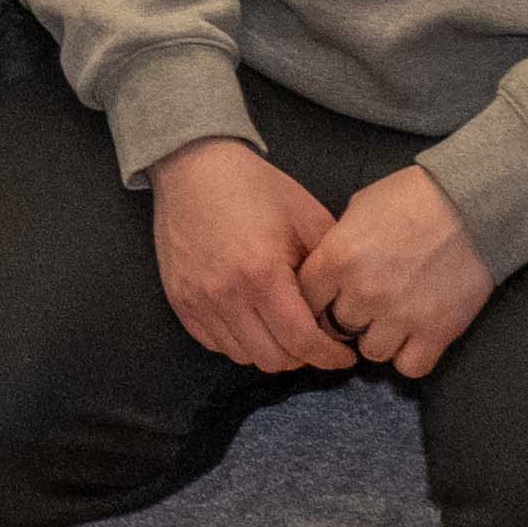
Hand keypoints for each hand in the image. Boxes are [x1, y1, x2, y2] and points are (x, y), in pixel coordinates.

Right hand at [148, 139, 345, 375]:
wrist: (194, 167)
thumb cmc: (254, 187)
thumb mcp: (306, 215)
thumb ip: (331, 264)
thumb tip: (347, 303)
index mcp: (263, 275)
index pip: (302, 342)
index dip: (329, 357)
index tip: (344, 356)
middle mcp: (226, 295)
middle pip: (273, 359)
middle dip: (302, 356)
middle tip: (315, 339)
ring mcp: (199, 300)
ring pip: (243, 356)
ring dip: (270, 350)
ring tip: (283, 329)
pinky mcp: (180, 300)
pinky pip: (214, 343)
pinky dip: (239, 341)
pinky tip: (253, 320)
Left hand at [305, 161, 499, 376]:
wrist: (470, 206)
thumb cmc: (412, 197)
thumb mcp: (359, 208)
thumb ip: (338, 244)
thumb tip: (329, 268)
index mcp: (338, 258)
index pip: (305, 298)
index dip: (314, 300)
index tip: (325, 299)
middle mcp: (364, 293)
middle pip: (336, 329)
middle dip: (347, 318)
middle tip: (364, 306)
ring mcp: (400, 316)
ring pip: (371, 352)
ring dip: (378, 339)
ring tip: (392, 320)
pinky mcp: (437, 333)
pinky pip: (410, 367)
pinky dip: (410, 356)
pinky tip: (415, 337)